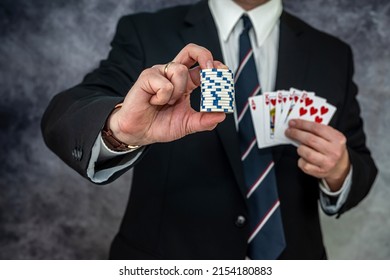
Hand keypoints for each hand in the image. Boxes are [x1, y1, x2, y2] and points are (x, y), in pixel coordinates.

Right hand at [107, 43, 225, 145]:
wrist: (138, 132)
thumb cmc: (160, 124)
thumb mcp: (187, 124)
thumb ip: (204, 121)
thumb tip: (221, 115)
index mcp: (186, 83)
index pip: (203, 68)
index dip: (215, 68)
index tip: (224, 76)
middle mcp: (173, 75)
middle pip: (191, 51)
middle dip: (204, 55)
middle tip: (211, 71)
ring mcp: (160, 74)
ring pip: (180, 70)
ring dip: (178, 91)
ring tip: (167, 103)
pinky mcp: (147, 77)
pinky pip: (165, 83)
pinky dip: (163, 97)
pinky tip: (155, 102)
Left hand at [285, 119, 350, 190]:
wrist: (340, 166)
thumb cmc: (331, 148)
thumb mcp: (331, 136)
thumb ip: (317, 130)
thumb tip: (296, 125)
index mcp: (337, 139)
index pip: (317, 128)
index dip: (302, 124)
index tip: (292, 122)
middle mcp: (333, 151)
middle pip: (310, 139)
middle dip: (296, 134)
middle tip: (289, 131)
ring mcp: (327, 162)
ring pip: (306, 152)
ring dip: (300, 148)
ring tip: (301, 147)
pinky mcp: (320, 172)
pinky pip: (304, 165)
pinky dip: (301, 160)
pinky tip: (304, 158)